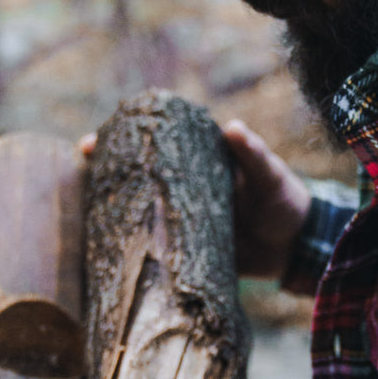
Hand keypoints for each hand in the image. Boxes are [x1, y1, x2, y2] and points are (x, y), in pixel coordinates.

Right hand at [79, 120, 311, 280]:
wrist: (296, 247)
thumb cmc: (284, 200)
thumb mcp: (270, 176)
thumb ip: (253, 155)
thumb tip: (233, 127)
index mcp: (199, 165)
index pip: (155, 146)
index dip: (124, 141)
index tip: (94, 140)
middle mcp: (183, 190)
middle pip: (138, 177)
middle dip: (107, 173)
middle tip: (81, 168)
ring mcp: (181, 221)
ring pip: (141, 212)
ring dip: (114, 210)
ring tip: (82, 207)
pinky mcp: (186, 252)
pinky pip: (155, 247)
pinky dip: (135, 247)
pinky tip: (107, 247)